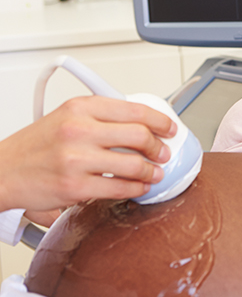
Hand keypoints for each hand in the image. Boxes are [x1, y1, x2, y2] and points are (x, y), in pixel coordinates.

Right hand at [0, 96, 176, 213]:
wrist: (1, 171)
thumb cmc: (35, 146)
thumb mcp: (67, 117)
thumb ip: (102, 118)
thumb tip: (142, 124)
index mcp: (81, 107)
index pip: (135, 110)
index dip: (160, 121)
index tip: (170, 128)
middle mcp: (79, 129)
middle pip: (139, 136)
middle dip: (159, 147)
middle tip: (163, 153)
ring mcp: (77, 158)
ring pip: (134, 164)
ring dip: (151, 171)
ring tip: (154, 173)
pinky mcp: (75, 186)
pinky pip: (119, 188)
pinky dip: (135, 189)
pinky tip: (138, 187)